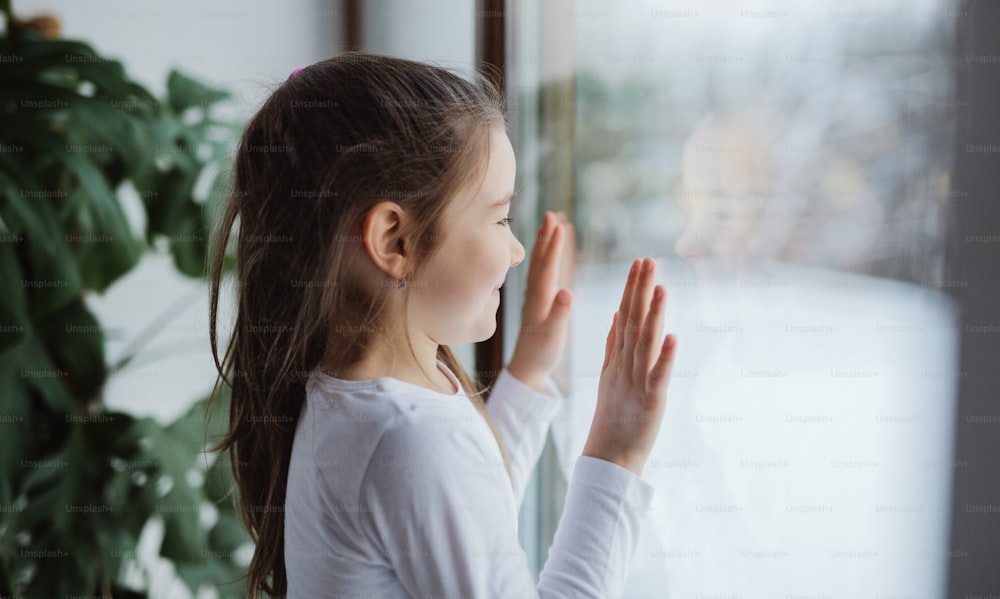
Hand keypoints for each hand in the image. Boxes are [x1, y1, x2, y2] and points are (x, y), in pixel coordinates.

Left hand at [507, 211, 575, 392]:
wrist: (526, 369)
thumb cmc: (541, 354)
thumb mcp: (552, 336)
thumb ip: (559, 314)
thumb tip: (567, 292)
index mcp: (540, 299)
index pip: (547, 267)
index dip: (554, 246)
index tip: (559, 225)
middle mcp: (536, 294)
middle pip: (541, 259)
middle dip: (547, 237)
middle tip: (552, 214)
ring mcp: (537, 297)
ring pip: (542, 264)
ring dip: (546, 243)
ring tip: (551, 224)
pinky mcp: (540, 302)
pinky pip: (546, 273)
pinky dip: (551, 259)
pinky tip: (555, 252)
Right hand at [583, 257, 676, 476]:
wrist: (609, 456)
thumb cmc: (614, 417)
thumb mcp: (611, 375)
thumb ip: (613, 345)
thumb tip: (617, 314)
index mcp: (617, 359)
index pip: (624, 316)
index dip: (632, 289)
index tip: (639, 263)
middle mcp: (625, 365)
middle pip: (632, 322)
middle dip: (640, 291)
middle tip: (647, 261)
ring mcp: (636, 381)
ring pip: (645, 343)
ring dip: (652, 315)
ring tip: (660, 288)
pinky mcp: (651, 400)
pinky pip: (658, 376)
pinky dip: (664, 357)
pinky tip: (672, 336)